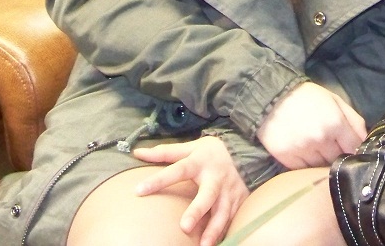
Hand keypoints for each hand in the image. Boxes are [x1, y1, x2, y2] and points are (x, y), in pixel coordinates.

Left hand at [131, 135, 249, 245]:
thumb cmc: (212, 152)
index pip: (177, 170)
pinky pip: (231, 219)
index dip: (159, 180)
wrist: (247, 150)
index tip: (139, 190)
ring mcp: (229, 191)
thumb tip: (137, 152)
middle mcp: (215, 178)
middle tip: (184, 227)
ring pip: (222, 212)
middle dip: (197, 211)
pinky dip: (224, 232)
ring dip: (213, 229)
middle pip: (207, 195)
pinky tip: (215, 244)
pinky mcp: (239, 202)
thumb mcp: (190, 147)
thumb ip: (165, 152)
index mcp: (200, 162)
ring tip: (203, 245)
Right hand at [255, 81, 367, 168]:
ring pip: (322, 168)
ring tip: (318, 150)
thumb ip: (354, 120)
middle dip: (339, 155)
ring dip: (323, 162)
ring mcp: (303, 150)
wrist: (272, 98)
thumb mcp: (335, 100)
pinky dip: (307, 166)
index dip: (356, 150)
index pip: (354, 148)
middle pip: (339, 160)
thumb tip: (366, 140)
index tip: (352, 149)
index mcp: (335, 123)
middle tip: (333, 147)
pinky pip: (304, 171)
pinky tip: (305, 153)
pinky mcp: (287, 158)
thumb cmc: (307, 97)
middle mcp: (320, 139)